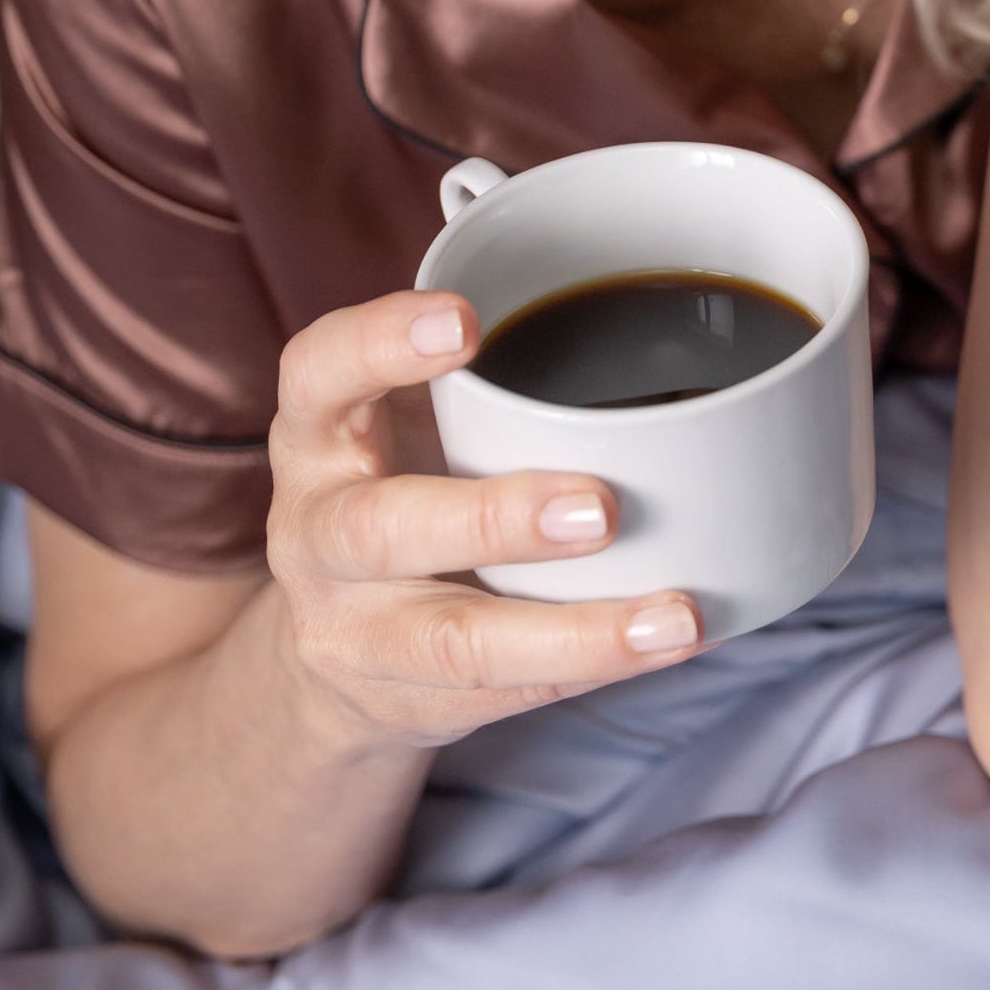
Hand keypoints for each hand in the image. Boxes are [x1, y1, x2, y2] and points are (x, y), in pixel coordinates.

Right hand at [263, 288, 705, 754]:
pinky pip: (507, 693)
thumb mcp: (408, 421)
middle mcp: (318, 533)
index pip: (318, 374)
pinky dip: (597, 667)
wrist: (333, 653)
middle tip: (602, 505)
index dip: (379, 343)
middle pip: (380, 529)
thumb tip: (648, 290)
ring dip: (573, 630)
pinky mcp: (410, 700)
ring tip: (672, 614)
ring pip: (453, 640)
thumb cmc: (406, 488)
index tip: (466, 322)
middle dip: (493, 519)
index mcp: (318, 437)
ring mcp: (356, 629)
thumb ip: (486, 370)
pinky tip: (667, 642)